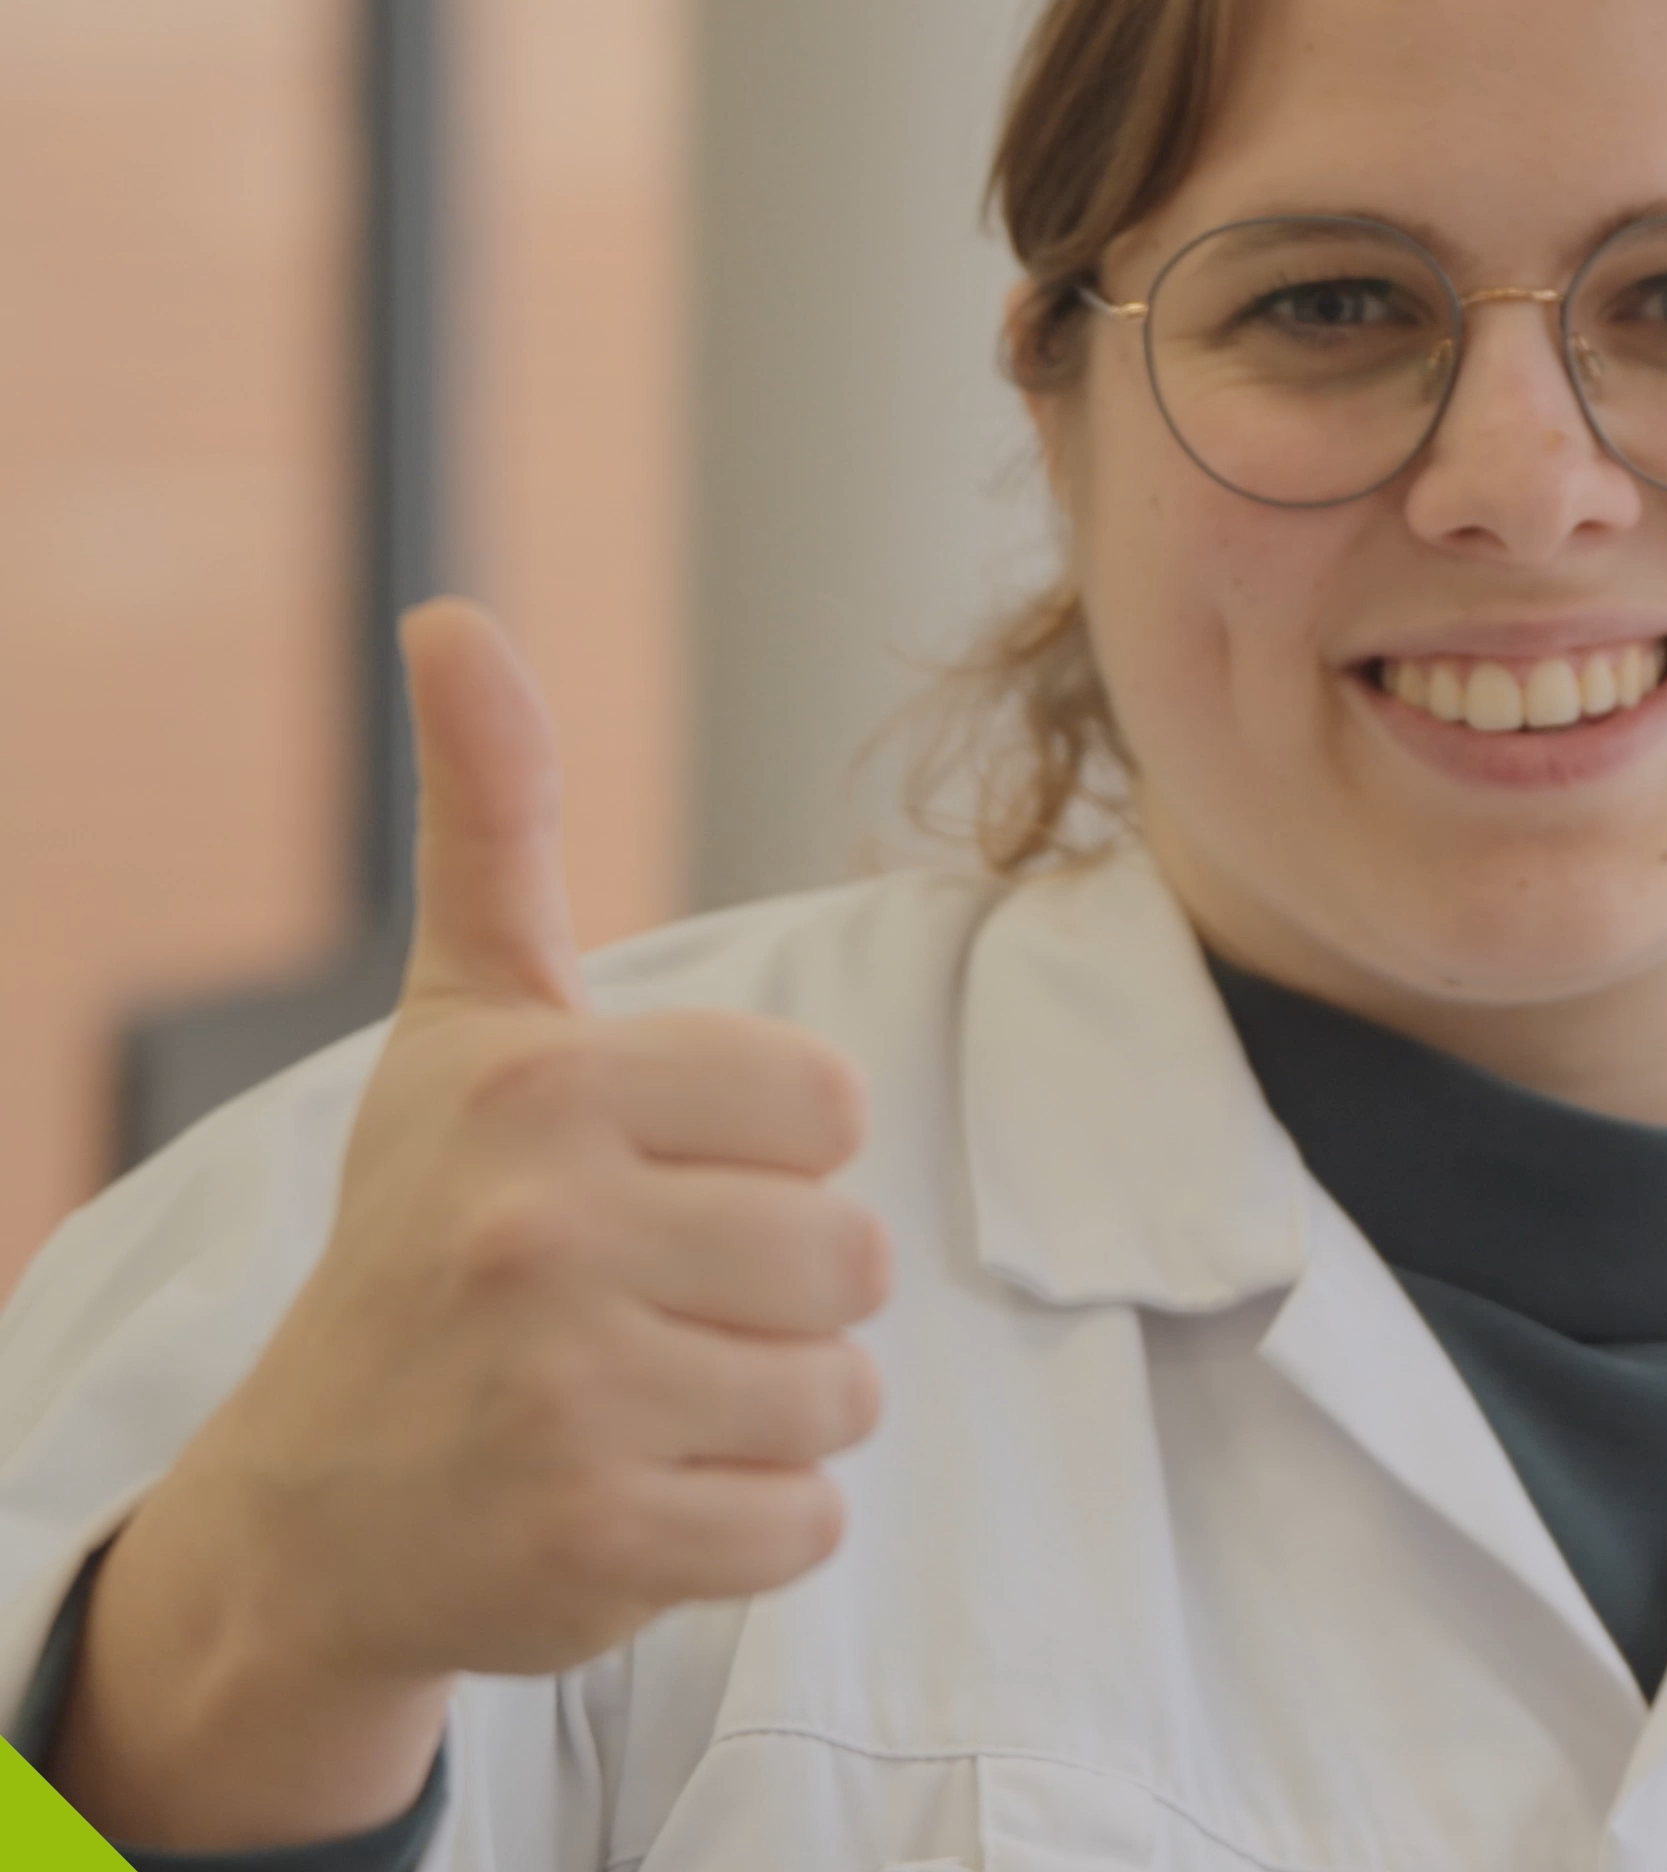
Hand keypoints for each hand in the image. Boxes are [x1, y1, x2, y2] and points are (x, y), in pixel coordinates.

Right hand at [59, 600, 892, 1843]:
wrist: (316, 1500)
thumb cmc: (430, 1230)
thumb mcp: (463, 1022)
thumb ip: (496, 824)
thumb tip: (454, 619)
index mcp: (543, 1087)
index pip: (831, 1108)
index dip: (775, 1155)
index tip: (665, 1181)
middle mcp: (542, 1233)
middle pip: (856, 1257)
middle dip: (786, 1293)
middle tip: (657, 1305)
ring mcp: (567, 1396)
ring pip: (845, 1391)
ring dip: (775, 1408)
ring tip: (649, 1394)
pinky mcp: (598, 1542)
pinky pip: (806, 1520)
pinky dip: (752, 1522)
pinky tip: (640, 1490)